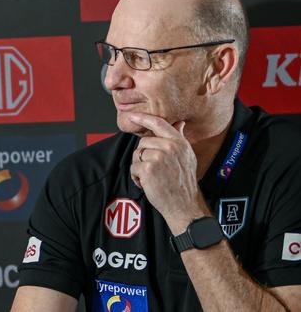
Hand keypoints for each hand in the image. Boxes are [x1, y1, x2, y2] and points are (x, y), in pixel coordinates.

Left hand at [127, 113, 208, 233]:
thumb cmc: (183, 182)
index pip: (158, 123)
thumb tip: (178, 123)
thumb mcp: (187, 156)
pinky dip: (136, 177)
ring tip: (152, 177)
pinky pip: (133, 167)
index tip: (132, 115)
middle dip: (143, 155)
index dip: (143, 117)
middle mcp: (170, 147)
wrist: (185, 204)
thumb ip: (179, 138)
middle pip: (143, 141)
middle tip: (154, 169)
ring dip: (140, 166)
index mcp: (179, 142)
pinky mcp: (148, 168)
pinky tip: (148, 183)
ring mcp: (158, 157)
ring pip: (137, 154)